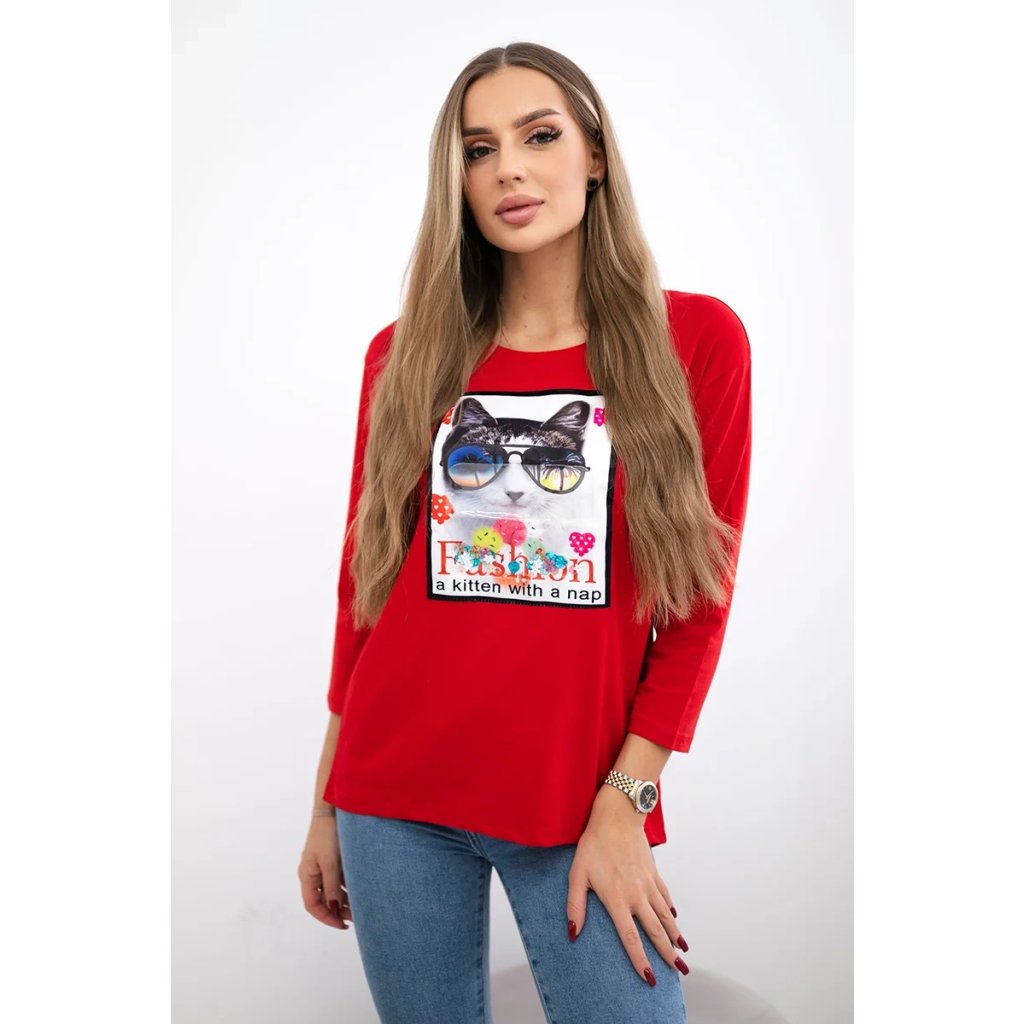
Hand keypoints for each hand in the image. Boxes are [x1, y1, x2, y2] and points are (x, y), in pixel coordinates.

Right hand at [298, 814, 351, 929]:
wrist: (333, 808)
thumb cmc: (328, 835)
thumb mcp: (331, 864)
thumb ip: (331, 888)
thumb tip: (335, 910)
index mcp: (307, 875)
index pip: (312, 906)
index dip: (327, 918)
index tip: (343, 925)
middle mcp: (312, 872)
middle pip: (323, 899)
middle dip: (338, 910)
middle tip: (356, 916)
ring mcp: (322, 864)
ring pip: (332, 889)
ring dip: (344, 899)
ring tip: (361, 905)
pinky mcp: (332, 857)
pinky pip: (338, 877)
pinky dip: (348, 885)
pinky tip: (360, 888)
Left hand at [566, 787, 688, 985]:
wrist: (617, 816)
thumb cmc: (594, 844)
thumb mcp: (577, 874)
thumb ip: (575, 906)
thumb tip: (572, 934)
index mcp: (617, 900)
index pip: (631, 938)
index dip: (640, 960)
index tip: (649, 978)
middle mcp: (637, 896)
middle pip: (655, 931)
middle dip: (667, 953)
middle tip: (679, 971)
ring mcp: (648, 884)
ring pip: (665, 916)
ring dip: (675, 935)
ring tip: (683, 952)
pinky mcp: (654, 873)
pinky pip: (665, 897)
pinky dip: (671, 911)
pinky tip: (675, 920)